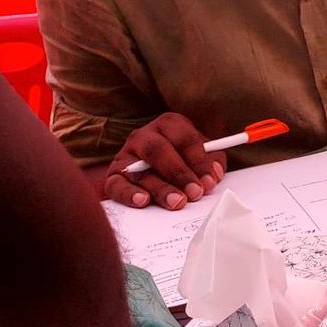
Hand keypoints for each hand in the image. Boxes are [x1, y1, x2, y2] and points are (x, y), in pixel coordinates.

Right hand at [102, 113, 225, 209]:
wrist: (150, 169)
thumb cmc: (181, 160)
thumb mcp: (198, 156)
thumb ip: (210, 163)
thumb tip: (213, 176)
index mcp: (169, 124)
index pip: (185, 139)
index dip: (199, 160)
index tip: (210, 181)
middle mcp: (144, 136)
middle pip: (159, 150)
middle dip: (179, 173)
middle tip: (195, 193)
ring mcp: (125, 155)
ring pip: (139, 170)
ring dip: (160, 188)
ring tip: (176, 202)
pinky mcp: (113, 175)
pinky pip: (116, 184)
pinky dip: (129, 194)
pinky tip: (143, 201)